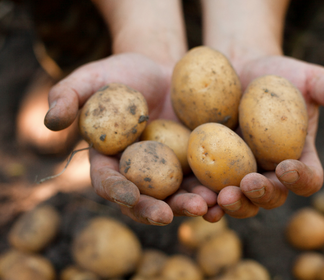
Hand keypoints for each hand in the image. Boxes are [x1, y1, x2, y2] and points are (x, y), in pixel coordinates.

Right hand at [44, 53, 213, 224]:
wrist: (162, 70)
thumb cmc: (122, 74)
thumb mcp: (91, 78)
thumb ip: (67, 96)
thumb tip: (50, 122)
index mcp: (110, 160)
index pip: (108, 182)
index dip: (117, 191)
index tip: (131, 196)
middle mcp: (138, 173)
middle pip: (144, 200)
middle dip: (156, 210)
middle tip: (170, 214)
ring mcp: (167, 171)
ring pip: (177, 196)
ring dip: (190, 205)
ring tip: (207, 206)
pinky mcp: (193, 163)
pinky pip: (203, 180)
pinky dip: (214, 189)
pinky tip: (227, 192)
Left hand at [214, 54, 323, 219]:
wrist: (238, 69)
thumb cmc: (278, 74)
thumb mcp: (309, 78)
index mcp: (298, 159)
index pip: (308, 178)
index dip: (301, 178)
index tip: (286, 166)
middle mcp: (271, 174)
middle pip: (272, 197)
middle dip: (261, 195)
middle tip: (248, 185)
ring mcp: (241, 174)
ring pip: (240, 201)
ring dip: (231, 204)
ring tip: (218, 198)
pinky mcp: (213, 170)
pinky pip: (210, 189)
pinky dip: (203, 196)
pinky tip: (194, 196)